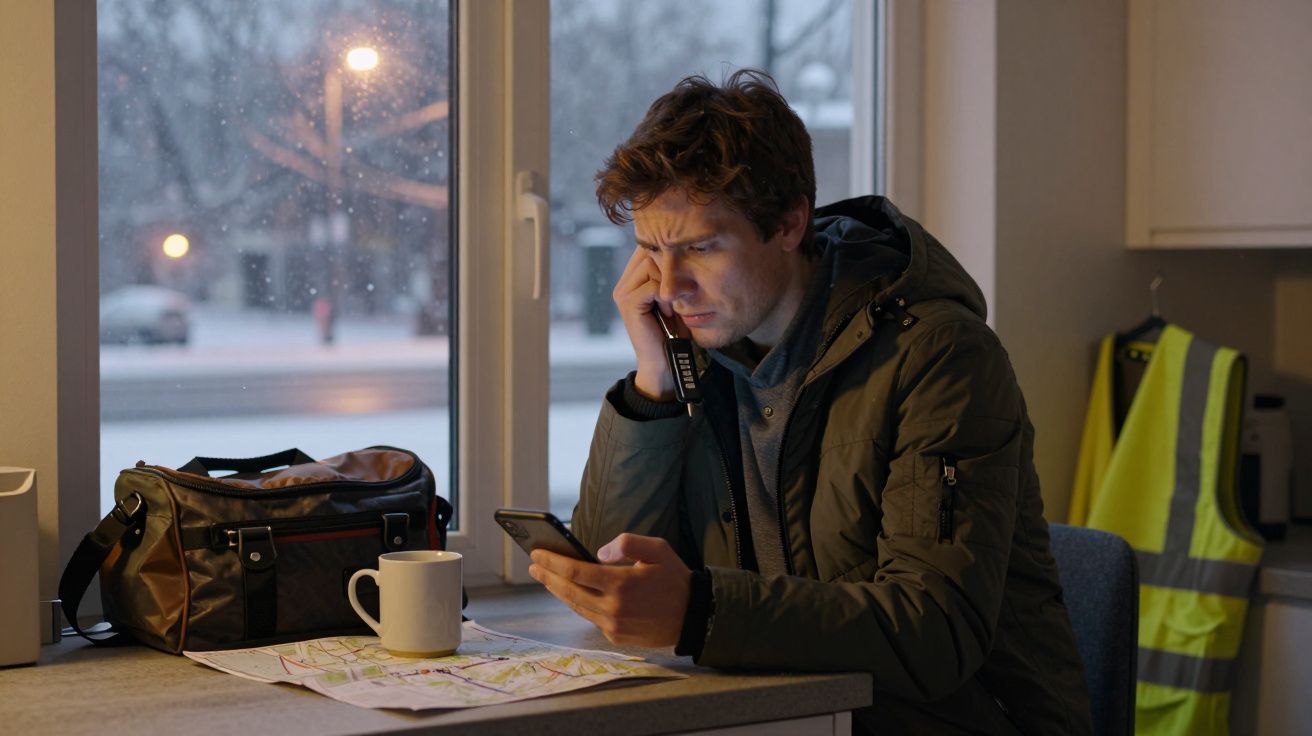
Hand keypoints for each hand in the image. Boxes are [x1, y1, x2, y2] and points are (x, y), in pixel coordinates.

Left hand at [529, 533, 690, 647]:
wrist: (694, 616)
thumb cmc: (675, 579)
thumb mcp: (658, 549)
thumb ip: (627, 543)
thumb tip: (599, 553)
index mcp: (621, 584)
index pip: (575, 571)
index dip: (552, 561)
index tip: (536, 553)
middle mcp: (613, 608)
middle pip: (568, 591)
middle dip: (547, 576)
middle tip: (533, 565)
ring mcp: (613, 626)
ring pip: (576, 606)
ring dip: (558, 591)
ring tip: (546, 577)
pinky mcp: (616, 637)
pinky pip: (590, 617)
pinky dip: (577, 604)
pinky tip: (571, 593)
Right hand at [612, 247, 687, 400]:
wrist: (666, 361)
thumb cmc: (674, 330)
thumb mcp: (675, 296)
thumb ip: (671, 274)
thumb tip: (681, 249)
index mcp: (632, 279)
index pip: (647, 249)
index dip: (668, 256)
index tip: (682, 279)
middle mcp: (624, 284)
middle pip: (650, 253)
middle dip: (671, 270)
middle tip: (682, 294)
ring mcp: (623, 293)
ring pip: (652, 266)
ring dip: (670, 284)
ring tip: (674, 305)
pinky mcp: (628, 304)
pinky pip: (653, 286)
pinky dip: (667, 297)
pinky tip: (670, 312)